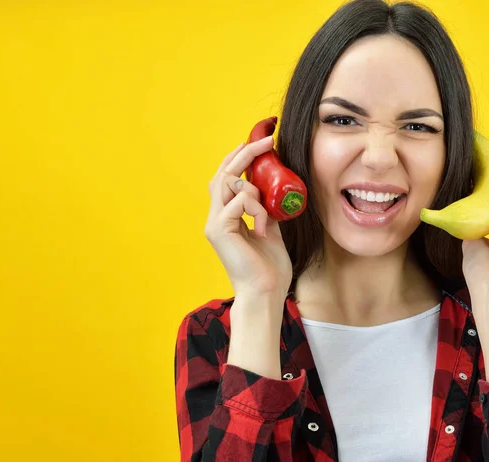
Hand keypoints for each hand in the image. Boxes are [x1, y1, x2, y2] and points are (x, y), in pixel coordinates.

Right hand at [205, 137, 292, 299]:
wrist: (265, 293)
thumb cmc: (269, 269)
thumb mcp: (271, 231)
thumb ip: (266, 210)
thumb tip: (274, 193)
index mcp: (225, 218)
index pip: (225, 179)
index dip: (239, 158)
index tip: (261, 144)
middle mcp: (215, 218)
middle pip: (223, 173)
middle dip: (245, 154)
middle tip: (268, 141)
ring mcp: (214, 223)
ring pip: (228, 182)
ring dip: (254, 188)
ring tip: (269, 212)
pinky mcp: (219, 229)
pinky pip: (238, 201)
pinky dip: (256, 208)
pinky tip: (264, 228)